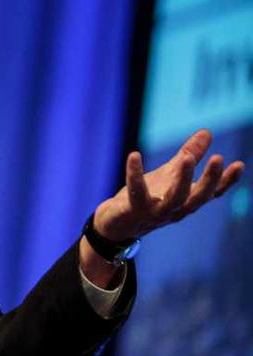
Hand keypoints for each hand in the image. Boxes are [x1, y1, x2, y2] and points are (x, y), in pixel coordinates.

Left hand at [93, 129, 244, 240]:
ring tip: (186, 158)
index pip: (211, 193)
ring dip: (183, 178)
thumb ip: (189, 155)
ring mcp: (155, 213)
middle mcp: (175, 210)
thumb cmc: (146, 198)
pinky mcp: (133, 211)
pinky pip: (135, 192)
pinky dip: (135, 174)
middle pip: (198, 197)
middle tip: (218, 157)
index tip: (239, 164)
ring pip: (175, 199)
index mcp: (186, 201)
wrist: (115, 224)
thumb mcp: (168, 174)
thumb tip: (207, 131)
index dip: (226, 181)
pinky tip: (134, 155)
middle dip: (209, 179)